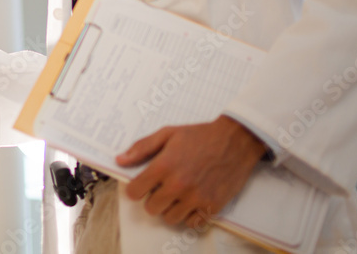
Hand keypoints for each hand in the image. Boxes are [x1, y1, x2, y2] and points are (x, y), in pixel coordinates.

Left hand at [116, 115, 266, 228]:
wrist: (235, 141)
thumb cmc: (201, 135)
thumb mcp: (168, 134)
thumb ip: (142, 147)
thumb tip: (120, 160)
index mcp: (164, 166)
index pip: (135, 191)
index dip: (134, 188)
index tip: (139, 185)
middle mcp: (178, 185)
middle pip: (151, 208)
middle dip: (152, 198)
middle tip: (160, 188)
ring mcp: (196, 198)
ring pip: (170, 218)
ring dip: (169, 208)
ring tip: (176, 194)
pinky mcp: (212, 206)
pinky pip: (191, 223)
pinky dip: (188, 214)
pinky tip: (190, 200)